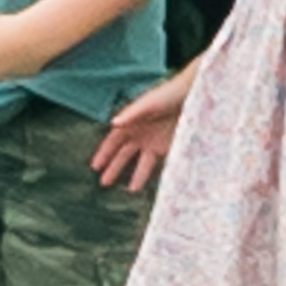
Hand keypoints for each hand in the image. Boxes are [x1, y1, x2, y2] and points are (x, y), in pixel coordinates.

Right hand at [91, 71, 192, 191]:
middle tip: (103, 183)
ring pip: (141, 162)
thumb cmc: (167, 95)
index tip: (95, 166)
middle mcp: (139, 134)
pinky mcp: (167, 146)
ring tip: (130, 190)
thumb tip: (113, 124)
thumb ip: (131, 113)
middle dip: (114, 168)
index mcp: (131, 122)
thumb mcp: (148, 103)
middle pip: (123, 154)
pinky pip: (157, 163)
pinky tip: (152, 183)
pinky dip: (152, 173)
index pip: (113, 141)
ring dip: (136, 175)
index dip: (104, 153)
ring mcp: (153, 141)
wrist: (191, 96)